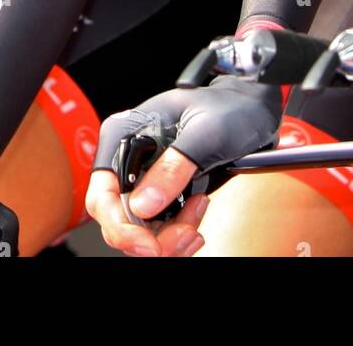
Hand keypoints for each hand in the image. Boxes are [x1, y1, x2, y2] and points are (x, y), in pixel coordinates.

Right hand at [86, 77, 280, 256]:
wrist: (250, 108)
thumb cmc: (228, 108)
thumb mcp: (205, 133)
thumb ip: (173, 167)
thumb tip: (142, 206)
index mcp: (124, 134)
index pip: (102, 194)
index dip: (120, 225)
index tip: (150, 244)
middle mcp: (127, 158)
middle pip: (118, 219)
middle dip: (151, 236)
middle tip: (188, 233)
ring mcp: (143, 177)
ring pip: (140, 230)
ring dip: (170, 236)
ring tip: (200, 211)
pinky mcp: (161, 191)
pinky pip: (158, 229)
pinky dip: (178, 234)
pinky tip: (198, 215)